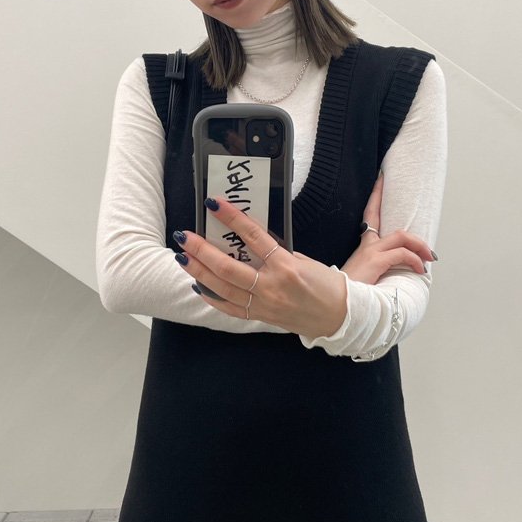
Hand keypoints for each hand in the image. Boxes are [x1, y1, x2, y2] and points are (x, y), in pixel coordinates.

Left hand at [172, 197, 346, 339]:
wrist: (339, 317)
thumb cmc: (325, 285)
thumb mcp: (303, 260)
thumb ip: (275, 252)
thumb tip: (248, 241)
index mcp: (286, 266)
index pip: (252, 237)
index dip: (231, 218)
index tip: (214, 204)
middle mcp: (271, 286)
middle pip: (228, 267)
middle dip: (201, 250)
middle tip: (184, 235)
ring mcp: (264, 304)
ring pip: (223, 288)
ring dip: (199, 272)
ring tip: (182, 257)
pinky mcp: (261, 317)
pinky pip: (230, 308)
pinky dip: (211, 297)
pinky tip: (197, 285)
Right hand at [340, 171, 437, 284]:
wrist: (339, 303)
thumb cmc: (352, 293)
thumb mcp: (364, 278)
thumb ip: (373, 271)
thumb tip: (386, 273)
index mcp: (363, 248)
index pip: (369, 216)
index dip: (375, 197)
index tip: (380, 181)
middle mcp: (366, 246)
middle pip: (380, 216)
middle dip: (388, 202)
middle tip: (393, 188)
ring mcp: (370, 252)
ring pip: (401, 236)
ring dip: (419, 245)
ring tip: (429, 255)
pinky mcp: (376, 261)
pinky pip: (403, 254)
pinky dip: (415, 260)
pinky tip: (419, 269)